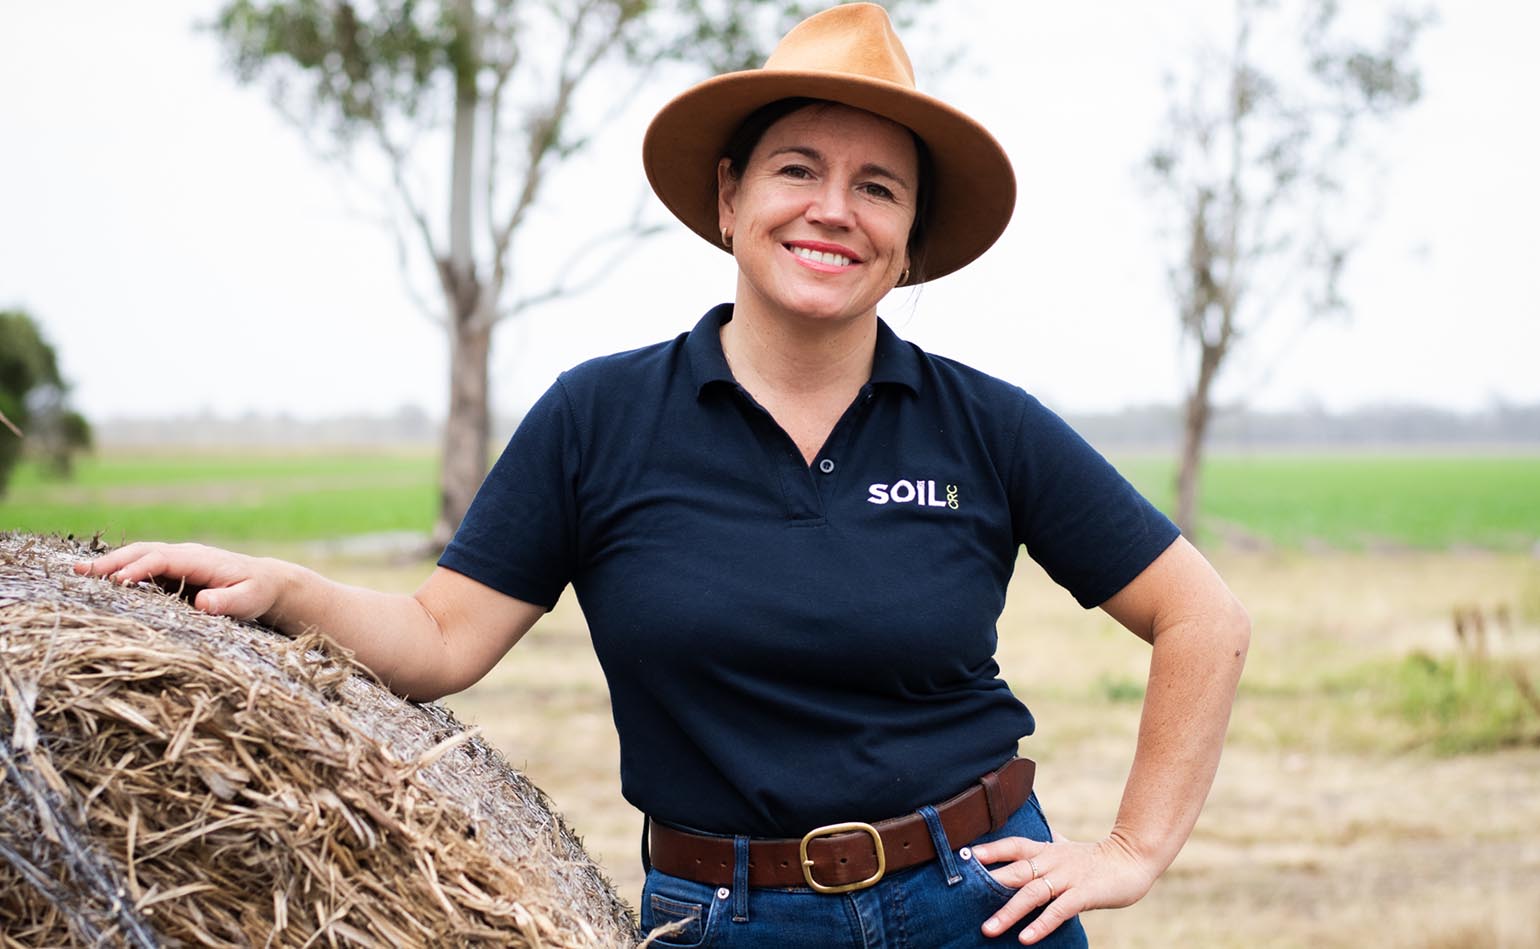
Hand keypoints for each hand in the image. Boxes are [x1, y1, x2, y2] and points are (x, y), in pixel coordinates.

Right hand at [74, 542, 287, 620]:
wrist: (265, 581)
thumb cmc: (256, 591)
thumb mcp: (248, 600)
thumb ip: (227, 602)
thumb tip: (203, 604)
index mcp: (200, 559)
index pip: (163, 560)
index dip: (139, 570)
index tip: (118, 582)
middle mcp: (184, 554)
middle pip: (143, 552)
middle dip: (112, 562)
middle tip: (80, 573)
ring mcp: (176, 560)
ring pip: (138, 557)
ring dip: (109, 564)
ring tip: (78, 574)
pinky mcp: (172, 571)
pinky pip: (141, 566)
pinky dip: (119, 570)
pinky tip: (97, 580)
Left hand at [968, 831, 1157, 943]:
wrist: (1132, 859)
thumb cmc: (1096, 858)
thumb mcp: (1067, 847)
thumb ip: (1049, 842)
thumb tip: (1038, 830)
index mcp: (1047, 849)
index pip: (1014, 845)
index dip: (991, 849)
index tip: (965, 855)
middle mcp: (1052, 861)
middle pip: (1016, 871)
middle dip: (988, 883)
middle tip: (963, 896)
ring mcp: (1067, 877)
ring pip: (1032, 894)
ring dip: (1008, 912)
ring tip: (988, 929)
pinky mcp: (1083, 894)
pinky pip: (1058, 911)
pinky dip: (1041, 924)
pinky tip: (1026, 937)